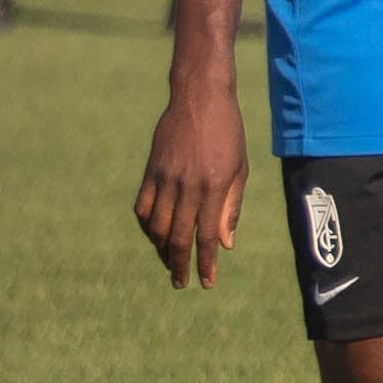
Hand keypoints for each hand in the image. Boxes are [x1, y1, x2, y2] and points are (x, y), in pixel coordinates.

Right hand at [133, 78, 246, 289]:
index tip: (206, 282)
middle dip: (180, 264)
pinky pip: (143, 207)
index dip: (206, 262)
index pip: (206, 235)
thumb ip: (230, 207)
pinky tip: (155, 236)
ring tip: (170, 262)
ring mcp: (165, 178)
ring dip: (162, 249)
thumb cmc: (228, 134)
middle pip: (179, 236)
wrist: (200, 99)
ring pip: (157, 225)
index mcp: (215, 187)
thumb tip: (224, 244)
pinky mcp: (150, 171)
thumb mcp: (239, 169)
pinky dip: (147, 226)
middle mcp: (188, 186)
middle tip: (181, 283)